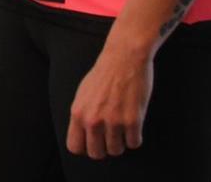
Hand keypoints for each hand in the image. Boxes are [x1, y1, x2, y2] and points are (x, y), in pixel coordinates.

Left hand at [67, 43, 154, 158]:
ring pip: (116, 151)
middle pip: (96, 154)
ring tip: (123, 127)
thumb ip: (82, 115)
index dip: (85, 147)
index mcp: (78, 113)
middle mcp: (93, 120)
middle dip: (104, 148)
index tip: (94, 142)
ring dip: (121, 142)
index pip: (75, 147)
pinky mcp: (133, 120)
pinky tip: (134, 124)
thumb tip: (83, 137)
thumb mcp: (83, 94)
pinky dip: (135, 137)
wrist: (124, 57)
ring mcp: (113, 121)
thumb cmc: (104, 74)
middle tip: (111, 136)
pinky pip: (134, 144)